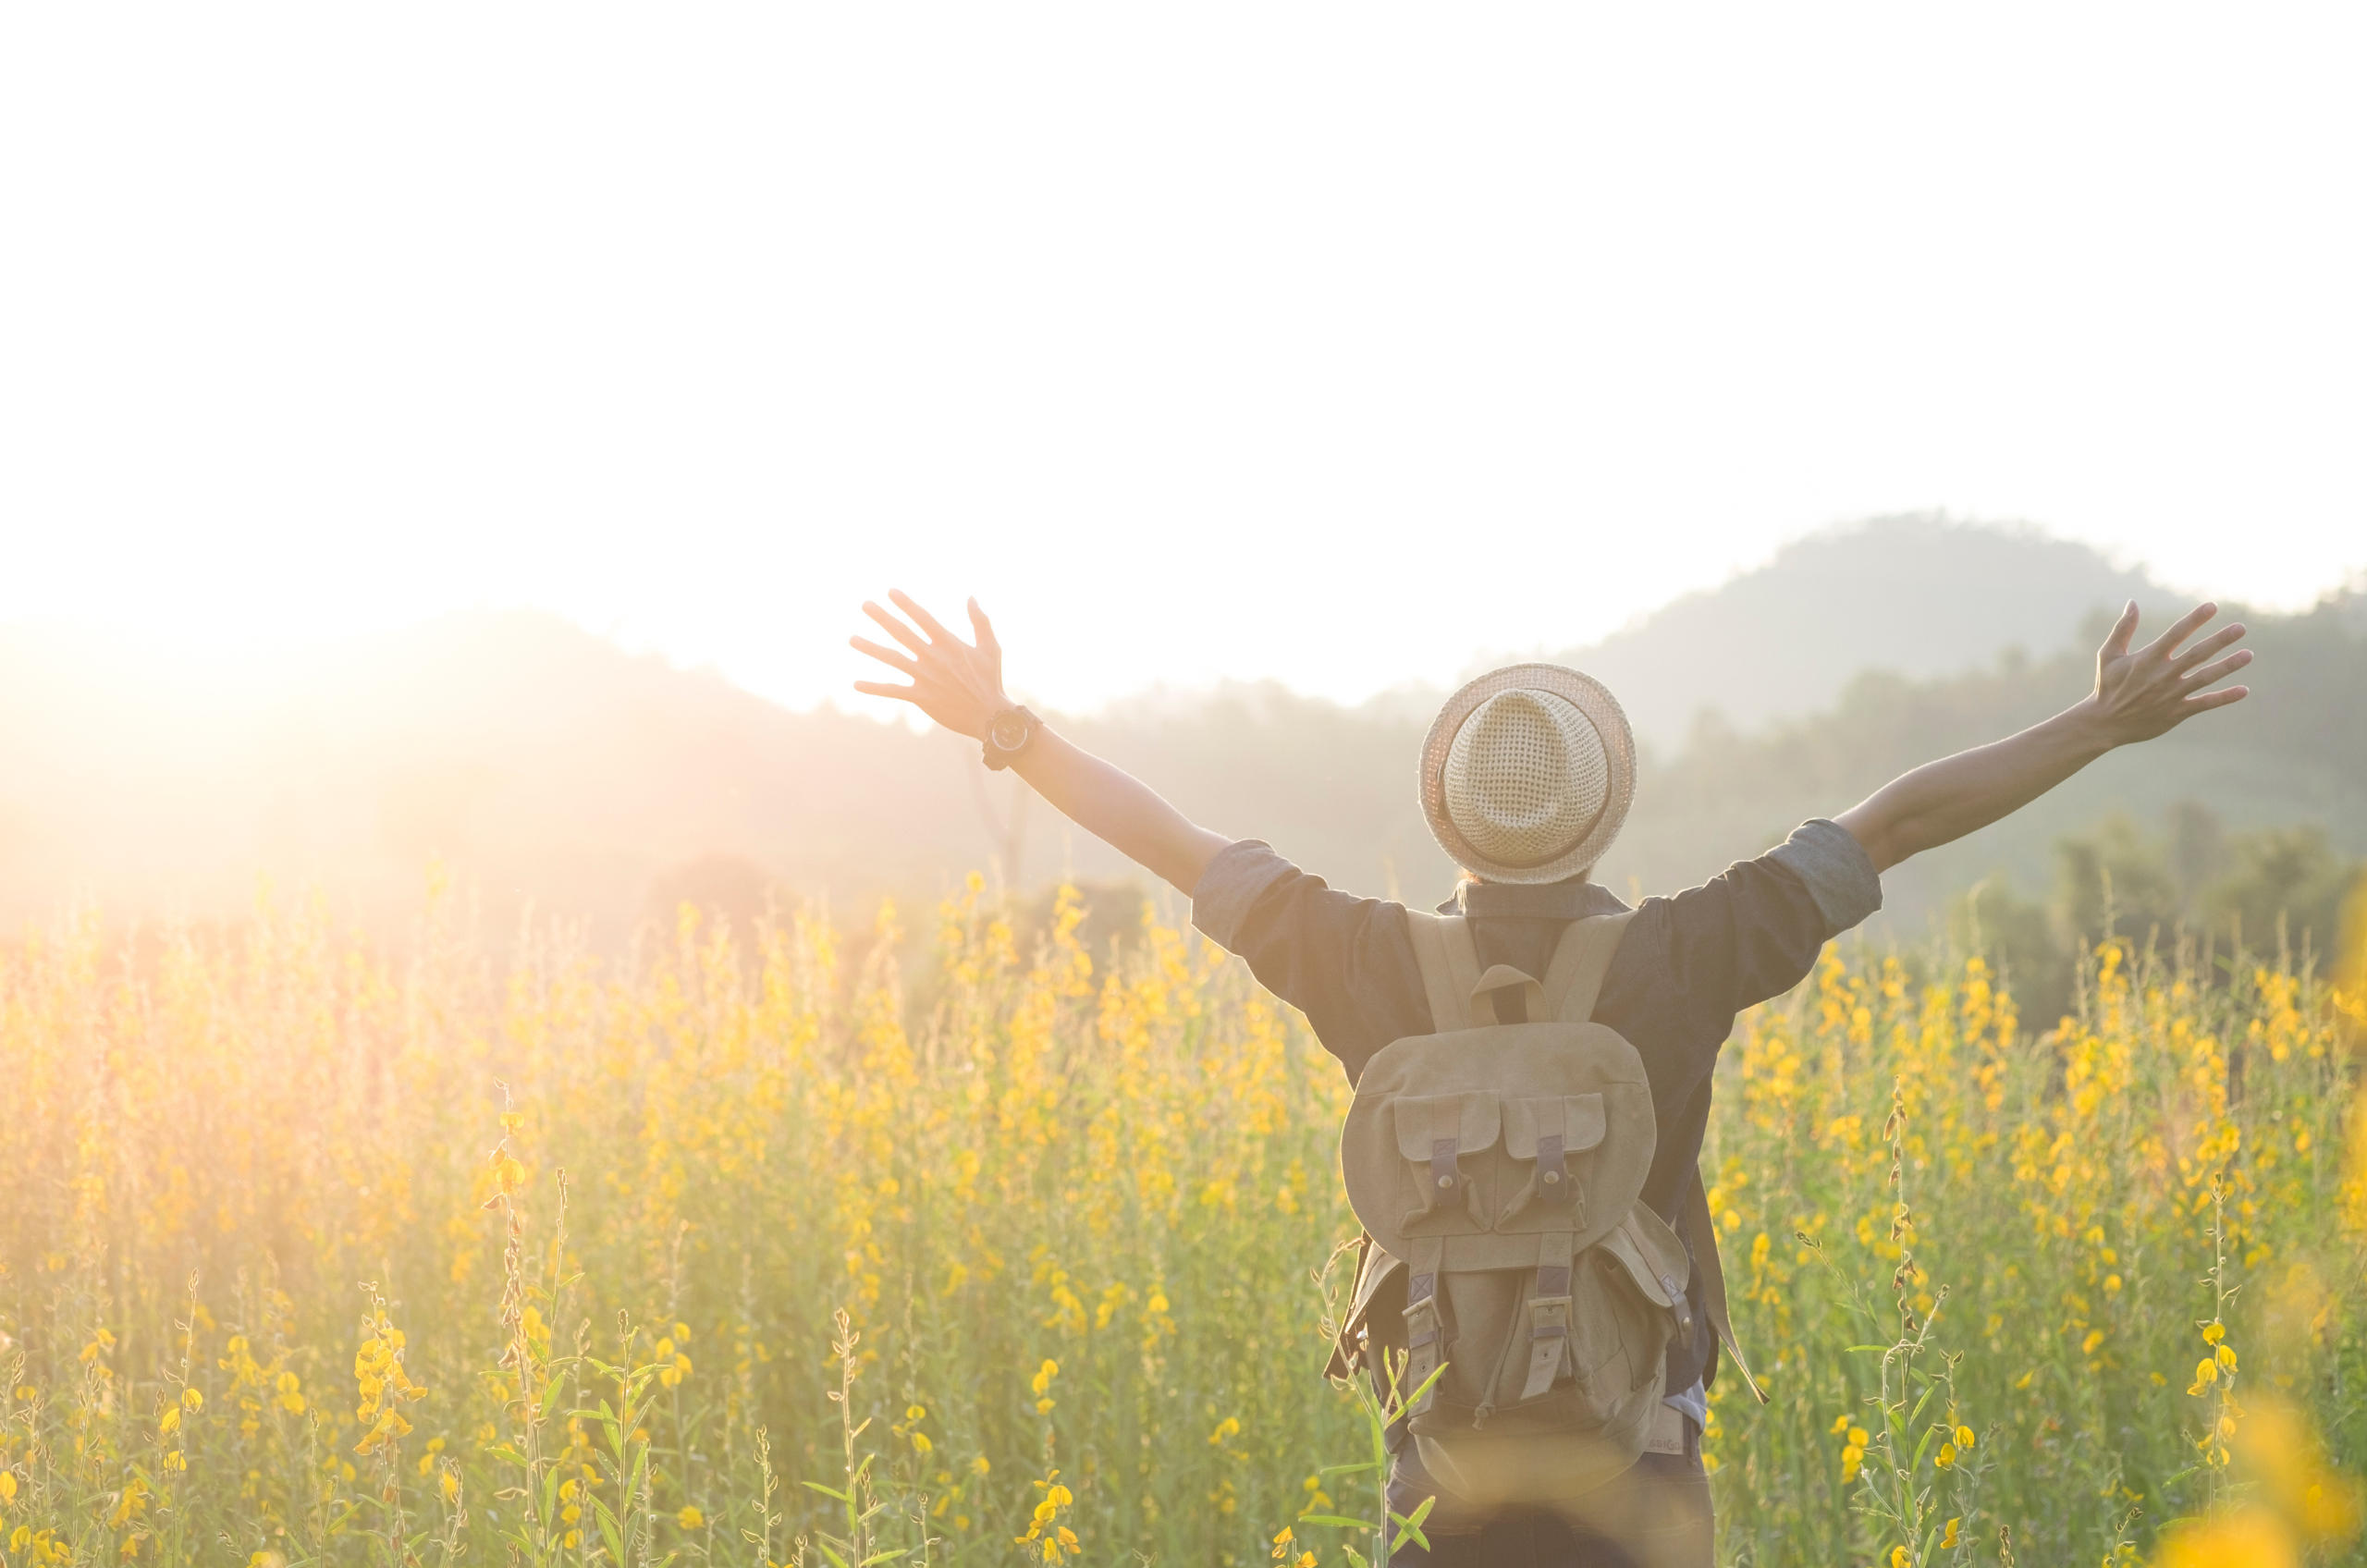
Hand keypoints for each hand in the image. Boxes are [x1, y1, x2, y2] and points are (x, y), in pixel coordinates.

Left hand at [850, 591, 1013, 739]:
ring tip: (852, 639)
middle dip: (883, 618)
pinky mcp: (921, 697)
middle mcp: (934, 658)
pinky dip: (875, 688)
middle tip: (865, 604)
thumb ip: (980, 621)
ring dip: (871, 649)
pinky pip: (893, 691)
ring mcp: (925, 677)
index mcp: (949, 644)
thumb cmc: (990, 680)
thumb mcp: (991, 647)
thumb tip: (971, 597)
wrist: (989, 716)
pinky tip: (856, 684)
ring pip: (893, 659)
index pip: (923, 619)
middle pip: (902, 633)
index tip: (890, 592)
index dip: (906, 604)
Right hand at [2085, 600, 2252, 745]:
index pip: (2176, 634)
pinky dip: (2224, 697)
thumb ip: (2123, 628)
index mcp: (2147, 659)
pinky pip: (2204, 703)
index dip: (2194, 620)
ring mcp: (2171, 694)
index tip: (2212, 606)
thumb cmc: (2107, 686)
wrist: (2103, 724)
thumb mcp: (2109, 655)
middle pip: (2197, 654)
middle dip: (2220, 640)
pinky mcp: (2176, 712)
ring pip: (2205, 677)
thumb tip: (2132, 602)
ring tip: (2248, 654)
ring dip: (2228, 666)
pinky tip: (2243, 690)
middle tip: (2241, 628)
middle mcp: (2163, 675)